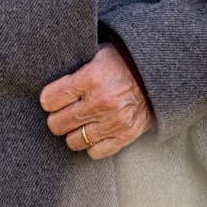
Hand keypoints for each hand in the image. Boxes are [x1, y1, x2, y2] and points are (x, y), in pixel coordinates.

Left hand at [39, 43, 151, 158]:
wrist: (158, 73)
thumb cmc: (124, 62)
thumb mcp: (98, 55)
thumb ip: (76, 69)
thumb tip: (52, 83)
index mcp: (91, 78)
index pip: (50, 99)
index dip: (48, 100)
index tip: (52, 99)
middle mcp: (100, 102)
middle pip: (58, 123)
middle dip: (57, 117)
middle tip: (63, 112)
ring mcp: (113, 121)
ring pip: (73, 141)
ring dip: (73, 132)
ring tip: (79, 123)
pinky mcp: (125, 135)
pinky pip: (95, 152)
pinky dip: (92, 144)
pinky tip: (95, 131)